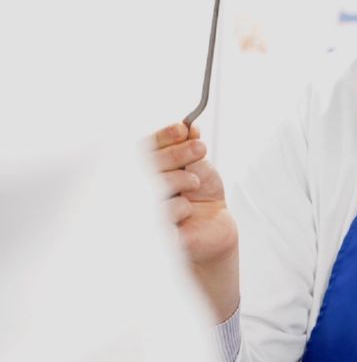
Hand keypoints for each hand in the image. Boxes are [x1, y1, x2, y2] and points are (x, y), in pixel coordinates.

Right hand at [153, 123, 239, 322]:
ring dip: (181, 178)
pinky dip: (181, 206)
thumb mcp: (200, 169)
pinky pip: (162, 211)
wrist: (213, 233)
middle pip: (148, 163)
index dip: (163, 136)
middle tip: (199, 148)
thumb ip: (190, 148)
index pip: (146, 147)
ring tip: (195, 184)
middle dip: (177, 152)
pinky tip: (187, 211)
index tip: (184, 129)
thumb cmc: (201, 198)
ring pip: (155, 185)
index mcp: (146, 168)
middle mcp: (138, 187)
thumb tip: (190, 128)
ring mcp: (140, 209)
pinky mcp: (149, 231)